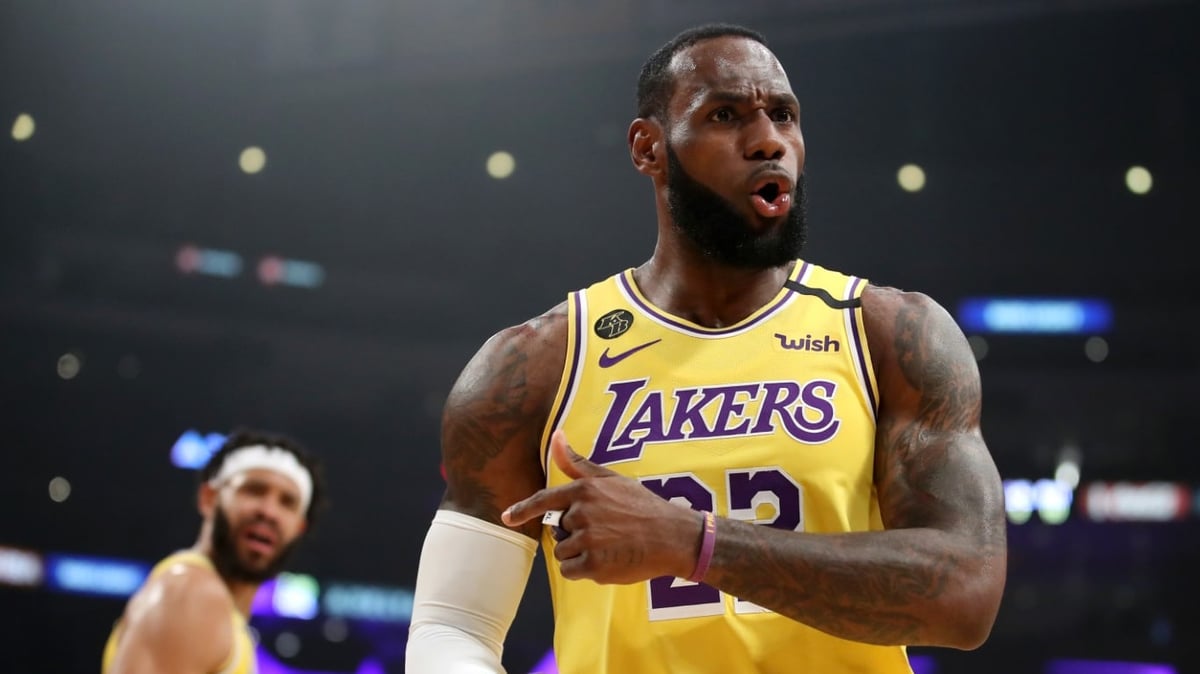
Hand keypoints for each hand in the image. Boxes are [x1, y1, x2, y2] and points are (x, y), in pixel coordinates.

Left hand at [501, 429, 702, 583]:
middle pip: (559, 530)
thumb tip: (556, 435)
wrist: (672, 536)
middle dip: (574, 534)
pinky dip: (583, 570)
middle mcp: (582, 513)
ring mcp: (587, 539)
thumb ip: (578, 462)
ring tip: (608, 546)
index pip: (544, 500)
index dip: (523, 510)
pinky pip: (571, 570)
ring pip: (563, 552)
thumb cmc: (642, 506)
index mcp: (584, 490)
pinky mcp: (594, 564)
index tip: (507, 518)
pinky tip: (606, 561)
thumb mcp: (611, 478)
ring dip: (578, 554)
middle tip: (604, 531)